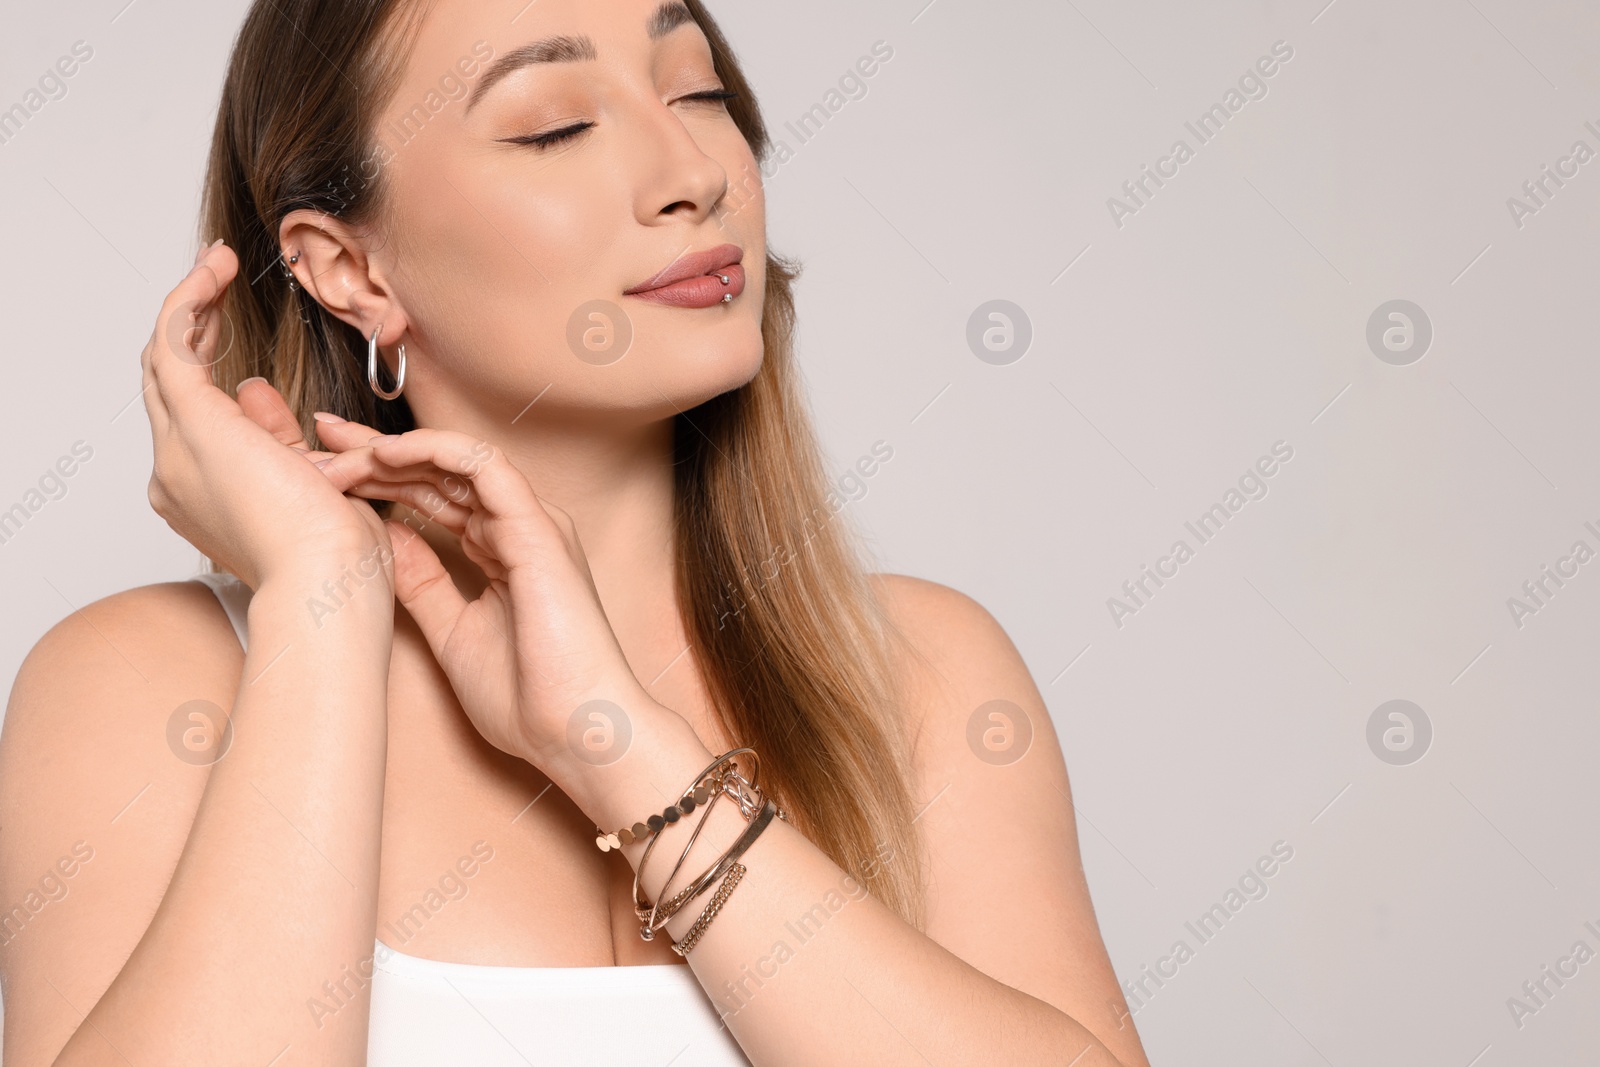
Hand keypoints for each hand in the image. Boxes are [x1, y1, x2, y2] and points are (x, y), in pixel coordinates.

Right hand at [141, 241, 392, 588]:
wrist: (328, 583)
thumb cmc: (336, 558)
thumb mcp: (312, 489)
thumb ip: (281, 441)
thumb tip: (253, 389)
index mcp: (203, 498)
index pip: (197, 424)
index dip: (212, 377)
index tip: (233, 343)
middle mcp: (176, 475)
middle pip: (168, 387)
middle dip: (190, 332)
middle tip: (215, 286)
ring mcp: (178, 450)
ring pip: (164, 362)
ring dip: (189, 308)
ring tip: (217, 267)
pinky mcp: (195, 423)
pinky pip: (175, 342)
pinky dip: (191, 300)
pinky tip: (215, 270)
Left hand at [307, 415, 671, 772]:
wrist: (577, 733)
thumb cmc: (528, 698)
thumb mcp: (452, 631)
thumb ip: (423, 581)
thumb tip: (385, 537)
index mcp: (503, 549)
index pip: (436, 494)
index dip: (381, 475)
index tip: (326, 469)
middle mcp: (519, 527)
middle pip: (440, 470)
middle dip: (375, 452)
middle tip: (319, 441)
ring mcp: (532, 524)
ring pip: (457, 461)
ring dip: (394, 450)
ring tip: (339, 452)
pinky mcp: (538, 530)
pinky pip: (485, 469)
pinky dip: (435, 451)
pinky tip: (387, 452)